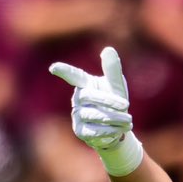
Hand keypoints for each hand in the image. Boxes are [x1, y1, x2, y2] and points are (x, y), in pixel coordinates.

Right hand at [48, 46, 143, 176]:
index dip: (64, 71)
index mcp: (86, 84)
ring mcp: (77, 115)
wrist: (117, 129)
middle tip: (126, 106)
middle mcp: (78, 99)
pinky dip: (109, 131)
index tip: (53, 68)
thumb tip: (108, 49)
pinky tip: (119, 132)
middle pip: (89, 96)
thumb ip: (113, 70)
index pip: (74, 76)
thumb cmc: (115, 103)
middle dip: (109, 101)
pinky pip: (93, 131)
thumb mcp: (117, 86)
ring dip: (113, 118)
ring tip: (128, 122)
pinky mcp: (80, 131)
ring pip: (93, 115)